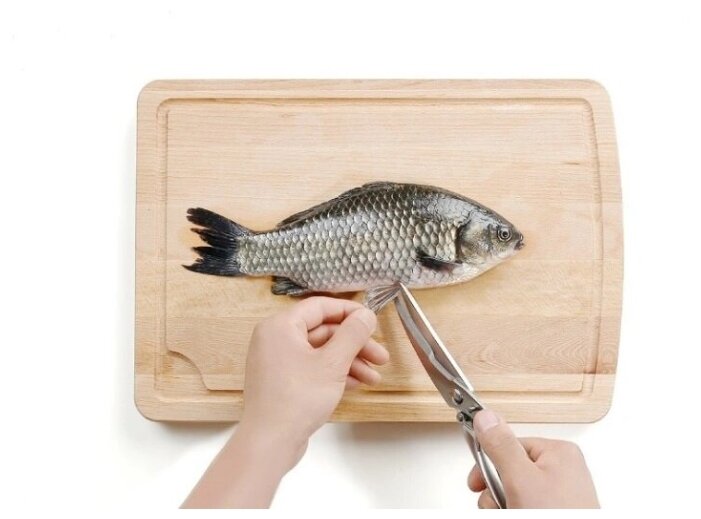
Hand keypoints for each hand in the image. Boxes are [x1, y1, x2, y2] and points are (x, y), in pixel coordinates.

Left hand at [239, 296, 387, 468]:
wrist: (270, 443)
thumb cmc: (296, 399)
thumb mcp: (333, 363)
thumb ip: (352, 334)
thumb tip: (366, 315)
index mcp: (281, 326)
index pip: (320, 306)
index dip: (349, 312)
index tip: (372, 321)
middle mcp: (276, 340)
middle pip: (324, 331)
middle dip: (355, 344)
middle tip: (381, 356)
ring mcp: (278, 362)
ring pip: (321, 352)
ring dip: (349, 362)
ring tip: (374, 377)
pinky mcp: (283, 382)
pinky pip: (313, 368)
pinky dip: (335, 373)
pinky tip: (357, 384)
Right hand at [468, 411, 598, 508]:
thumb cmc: (559, 518)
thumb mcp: (521, 480)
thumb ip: (501, 446)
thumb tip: (486, 417)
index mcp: (558, 452)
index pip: (508, 445)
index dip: (488, 466)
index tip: (476, 482)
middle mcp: (562, 470)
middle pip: (508, 471)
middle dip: (497, 493)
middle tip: (502, 506)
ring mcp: (561, 495)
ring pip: (513, 493)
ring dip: (504, 507)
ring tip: (513, 513)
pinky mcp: (556, 512)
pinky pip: (525, 506)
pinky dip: (515, 512)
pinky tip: (518, 515)